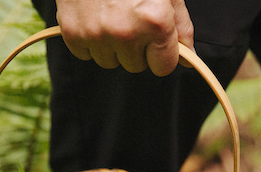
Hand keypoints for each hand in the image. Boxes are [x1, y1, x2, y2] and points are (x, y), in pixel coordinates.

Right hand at [55, 0, 193, 75]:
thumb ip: (180, 26)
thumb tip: (188, 57)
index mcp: (155, 21)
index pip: (164, 67)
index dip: (162, 53)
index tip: (157, 41)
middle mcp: (126, 32)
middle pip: (136, 66)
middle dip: (136, 48)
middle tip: (130, 18)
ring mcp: (96, 35)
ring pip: (110, 62)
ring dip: (112, 46)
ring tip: (112, 15)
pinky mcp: (72, 33)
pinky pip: (85, 54)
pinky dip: (90, 40)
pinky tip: (95, 16)